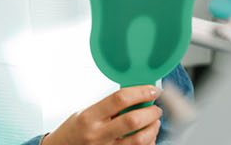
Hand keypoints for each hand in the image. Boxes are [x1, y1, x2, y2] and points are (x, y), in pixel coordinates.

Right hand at [42, 85, 162, 144]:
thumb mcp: (85, 113)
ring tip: (154, 122)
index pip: (119, 99)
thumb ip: (108, 107)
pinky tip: (147, 136)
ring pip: (140, 140)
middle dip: (151, 112)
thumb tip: (136, 97)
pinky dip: (149, 142)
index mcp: (89, 117)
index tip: (152, 90)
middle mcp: (97, 134)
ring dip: (153, 128)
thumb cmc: (74, 131)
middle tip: (156, 108)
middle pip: (133, 120)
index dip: (141, 92)